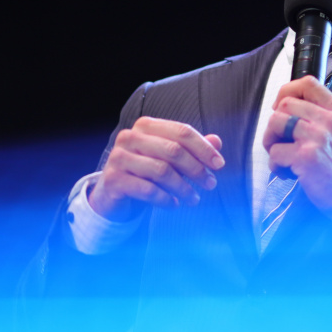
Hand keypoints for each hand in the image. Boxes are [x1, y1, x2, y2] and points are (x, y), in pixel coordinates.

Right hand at [89, 117, 224, 220]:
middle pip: (173, 150)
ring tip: (194, 199)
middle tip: (210, 184)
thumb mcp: (169, 158)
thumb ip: (191, 148)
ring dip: (183, 187)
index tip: (219, 165)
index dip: (203, 148)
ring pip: (161, 170)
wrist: (112, 193)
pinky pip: (147, 189)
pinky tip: (174, 205)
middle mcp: (130, 137)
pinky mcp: (114, 179)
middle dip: (196, 169)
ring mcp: (119, 157)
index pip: (181, 132)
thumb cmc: (145, 172)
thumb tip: (217, 141)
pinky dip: (165, 199)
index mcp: (146, 126)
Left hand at [262, 75, 331, 217]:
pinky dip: (275, 165)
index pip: (308, 83)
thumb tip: (291, 109)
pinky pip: (275, 152)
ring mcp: (318, 137)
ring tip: (280, 155)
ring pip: (275, 122)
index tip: (281, 106)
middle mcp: (329, 120)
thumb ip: (324, 117)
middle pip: (286, 103)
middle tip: (280, 140)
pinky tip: (287, 173)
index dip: (287, 91)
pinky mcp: (306, 157)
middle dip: (275, 122)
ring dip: (270, 140)